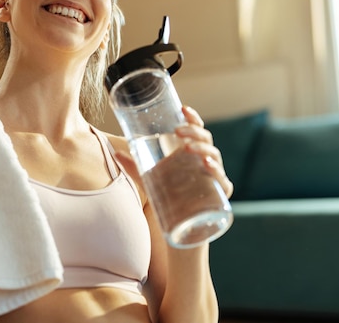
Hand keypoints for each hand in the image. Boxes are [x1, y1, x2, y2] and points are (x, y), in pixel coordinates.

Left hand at [115, 105, 233, 198]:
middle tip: (178, 130)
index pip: (196, 130)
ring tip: (188, 147)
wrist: (177, 230)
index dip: (192, 118)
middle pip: (205, 140)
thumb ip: (133, 166)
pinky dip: (216, 171)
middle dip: (194, 132)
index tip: (183, 109)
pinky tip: (206, 164)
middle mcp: (205, 162)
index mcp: (191, 154)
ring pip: (214, 156)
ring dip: (202, 148)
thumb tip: (115, 153)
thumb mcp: (148, 180)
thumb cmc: (166, 200)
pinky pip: (223, 181)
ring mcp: (213, 178)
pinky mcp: (219, 196)